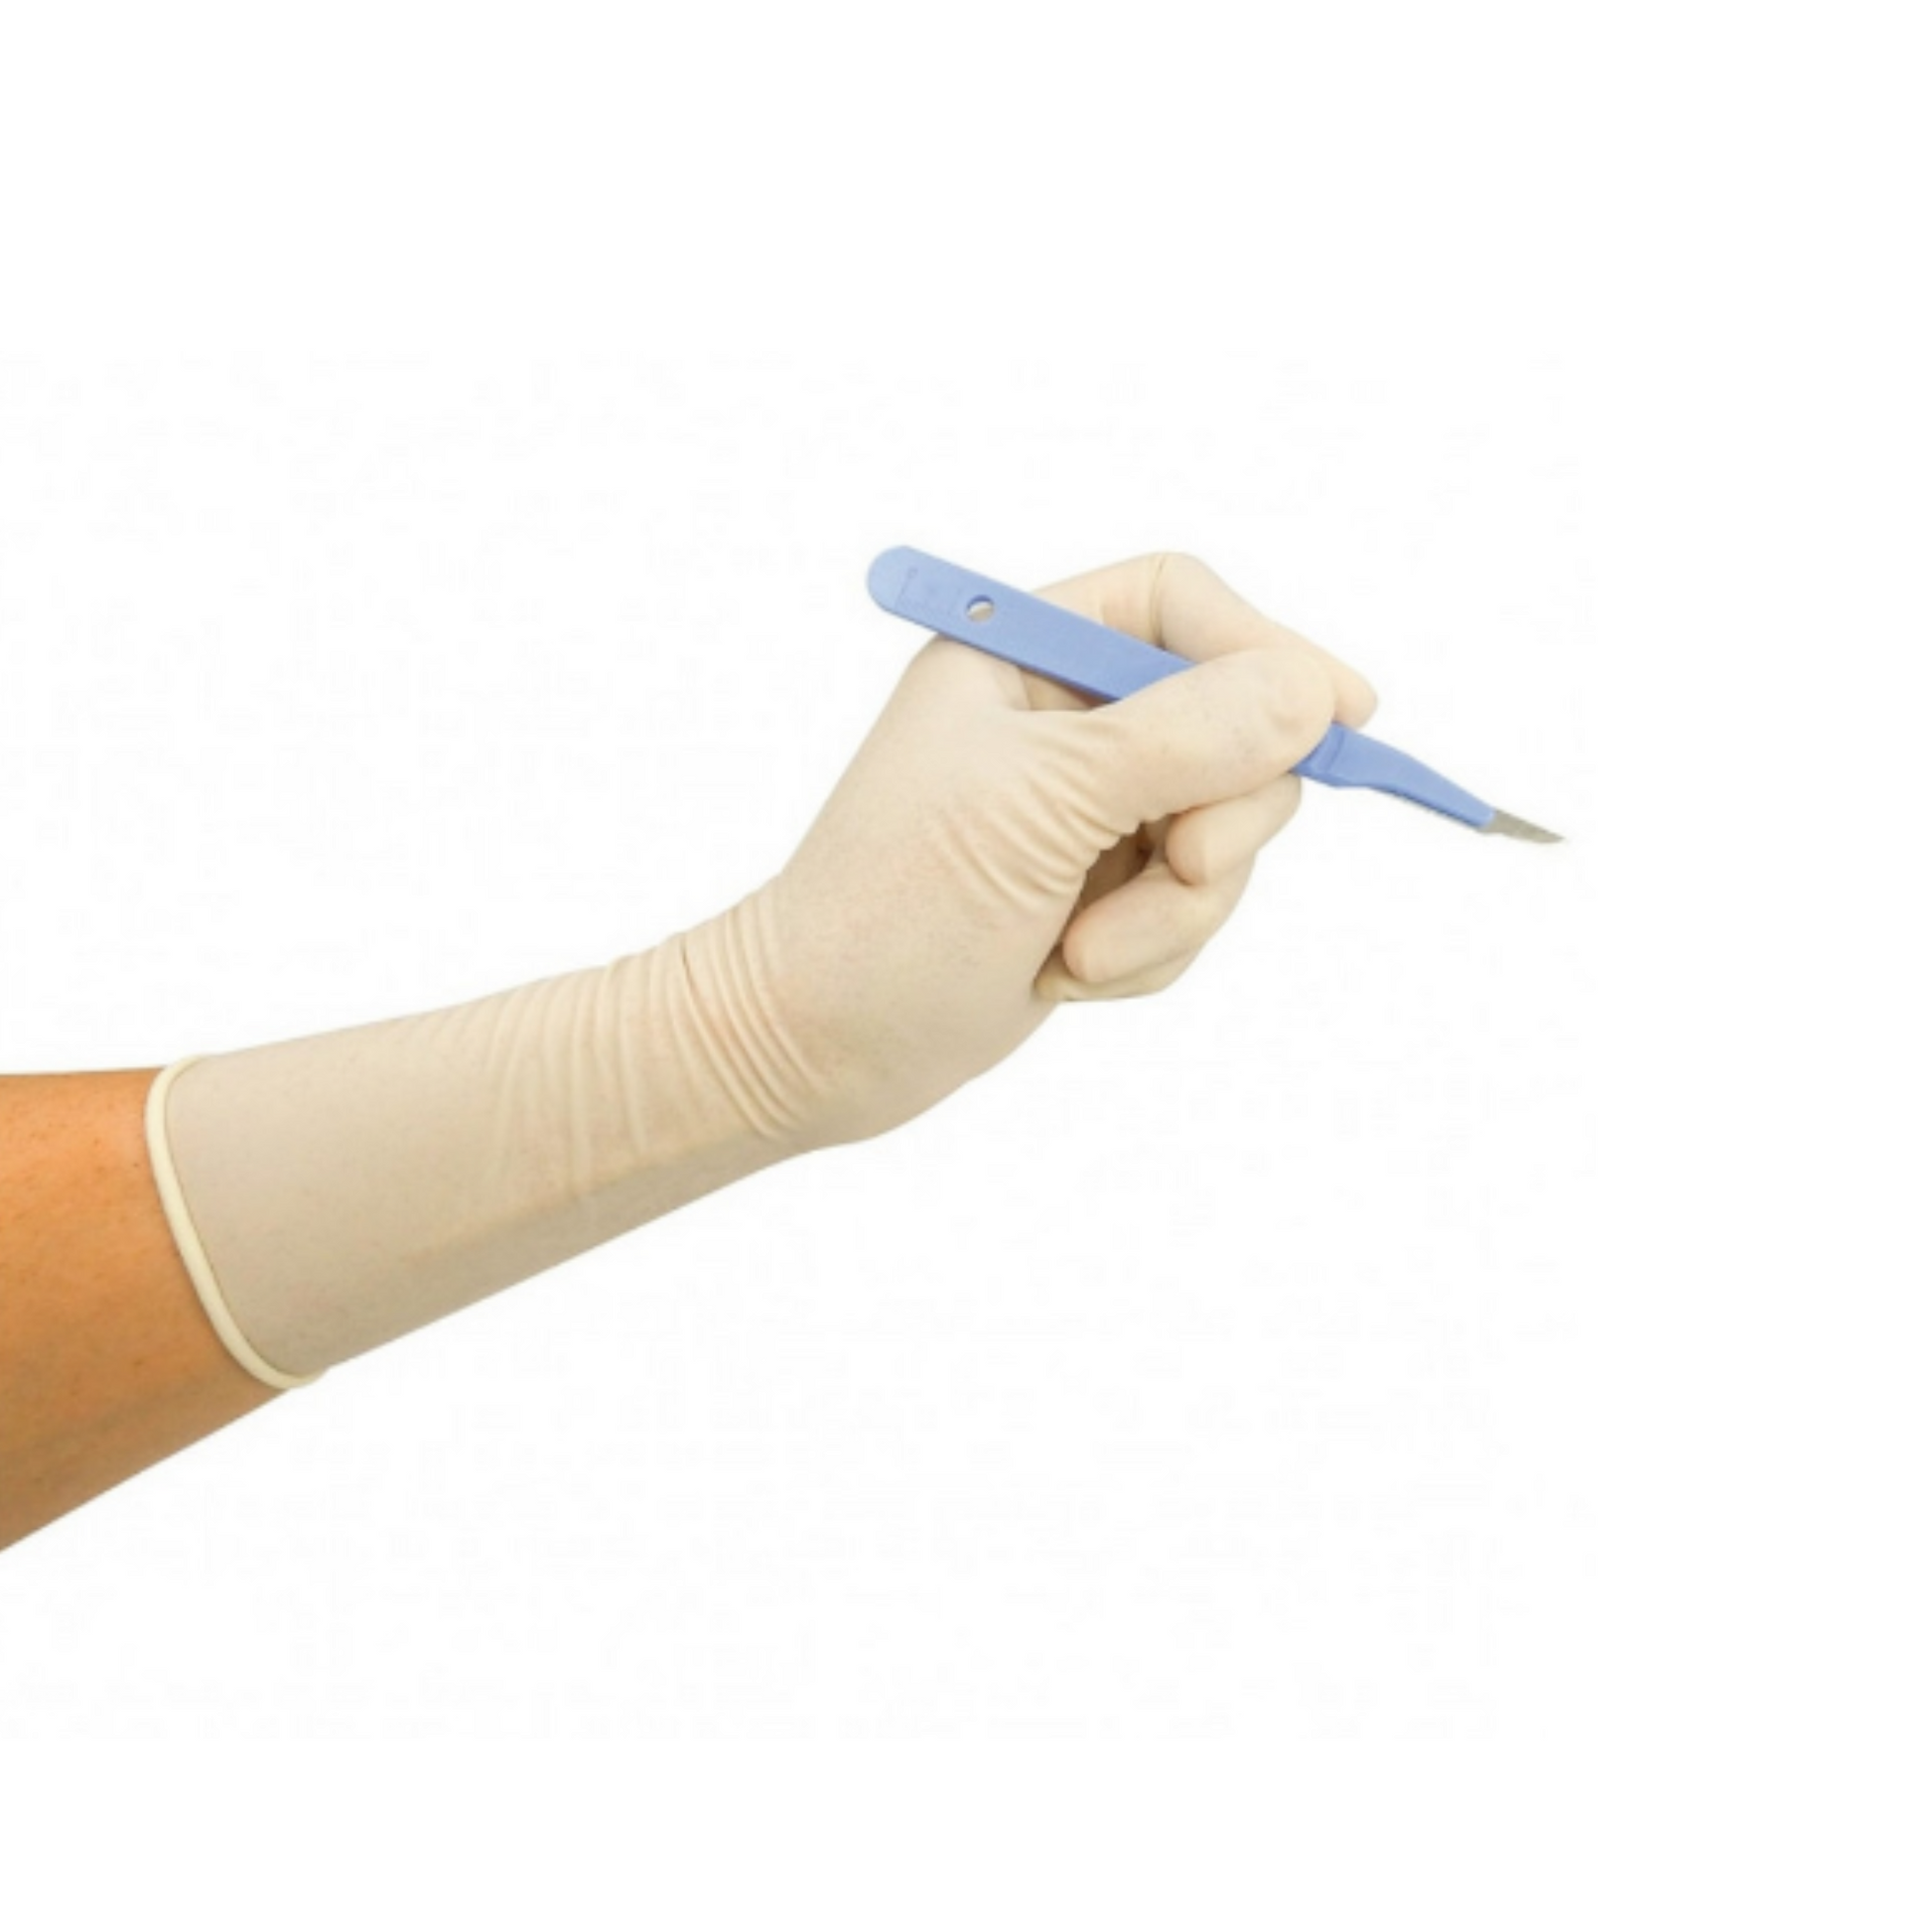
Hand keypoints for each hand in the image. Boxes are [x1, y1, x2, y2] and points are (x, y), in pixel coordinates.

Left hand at [731, 552, 1377, 1150]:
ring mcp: (1081, 814)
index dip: (1268, 651)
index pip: (1178, 606)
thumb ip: (1182, 736)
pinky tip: (1062, 978)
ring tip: (1076, 957)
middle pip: (1230, 727)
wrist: (813, 1048)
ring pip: (1223, 833)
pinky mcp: (1095, 895)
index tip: (1345, 716)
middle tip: (1174, 868)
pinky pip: (1190, 909)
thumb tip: (1311, 691)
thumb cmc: (891, 913)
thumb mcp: (1040, 806)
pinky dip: (1149, 956)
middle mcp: (1059, 723)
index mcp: (1020, 656)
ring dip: (1171, 913)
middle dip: (1213, 822)